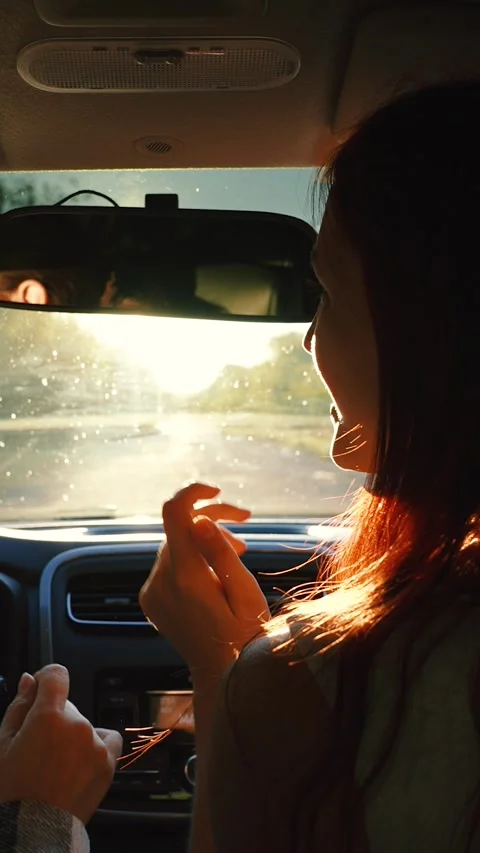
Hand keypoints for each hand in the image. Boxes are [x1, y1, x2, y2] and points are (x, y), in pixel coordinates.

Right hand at [0, 664, 122, 823]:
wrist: (31, 831)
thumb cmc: (12, 790)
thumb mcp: (2, 745)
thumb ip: (19, 707)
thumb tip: (30, 680)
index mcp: (48, 716)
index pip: (56, 675)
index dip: (46, 680)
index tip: (40, 691)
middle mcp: (76, 725)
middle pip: (67, 705)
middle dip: (53, 717)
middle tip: (37, 746)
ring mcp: (94, 744)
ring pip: (83, 725)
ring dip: (71, 735)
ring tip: (53, 763)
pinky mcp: (108, 763)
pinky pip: (108, 738)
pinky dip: (95, 743)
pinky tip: (79, 760)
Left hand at [139, 483, 268, 682]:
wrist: (222, 676)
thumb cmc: (244, 635)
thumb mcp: (245, 594)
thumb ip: (222, 555)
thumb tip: (201, 521)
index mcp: (186, 577)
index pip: (174, 514)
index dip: (192, 493)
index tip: (216, 490)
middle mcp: (160, 581)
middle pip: (179, 528)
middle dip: (212, 521)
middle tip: (245, 527)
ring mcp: (152, 591)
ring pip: (176, 545)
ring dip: (204, 542)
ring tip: (236, 554)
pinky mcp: (151, 598)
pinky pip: (169, 563)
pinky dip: (191, 558)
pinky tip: (215, 573)